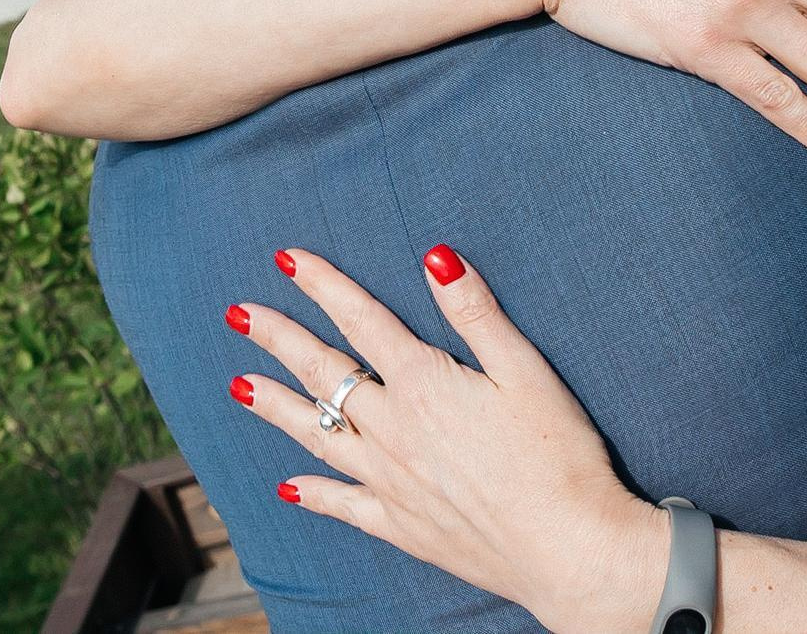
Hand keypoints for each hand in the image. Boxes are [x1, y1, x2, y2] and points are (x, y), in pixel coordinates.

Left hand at [234, 246, 666, 633]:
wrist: (566, 550)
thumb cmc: (558, 457)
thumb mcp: (526, 372)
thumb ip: (476, 313)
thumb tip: (436, 256)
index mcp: (424, 384)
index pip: (361, 321)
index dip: (324, 286)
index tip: (287, 259)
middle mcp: (394, 430)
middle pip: (325, 374)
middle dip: (280, 339)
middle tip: (240, 315)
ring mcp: (391, 482)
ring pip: (318, 435)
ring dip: (276, 406)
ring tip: (239, 385)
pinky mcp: (401, 526)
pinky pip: (342, 504)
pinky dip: (312, 493)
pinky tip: (288, 486)